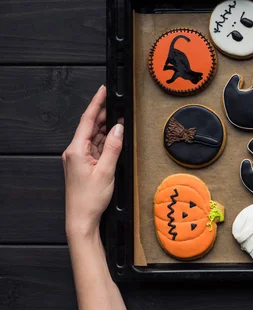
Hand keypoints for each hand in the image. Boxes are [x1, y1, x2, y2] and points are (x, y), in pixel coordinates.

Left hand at [63, 85, 123, 239]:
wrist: (81, 218)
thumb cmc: (89, 199)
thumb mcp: (106, 171)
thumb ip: (114, 147)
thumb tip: (119, 128)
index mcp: (76, 150)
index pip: (88, 120)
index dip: (96, 103)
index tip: (103, 91)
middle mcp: (75, 151)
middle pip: (91, 127)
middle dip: (105, 115)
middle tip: (118, 105)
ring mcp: (79, 158)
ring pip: (95, 137)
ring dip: (107, 129)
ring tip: (121, 121)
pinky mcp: (84, 165)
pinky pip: (96, 148)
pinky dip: (106, 142)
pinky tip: (115, 139)